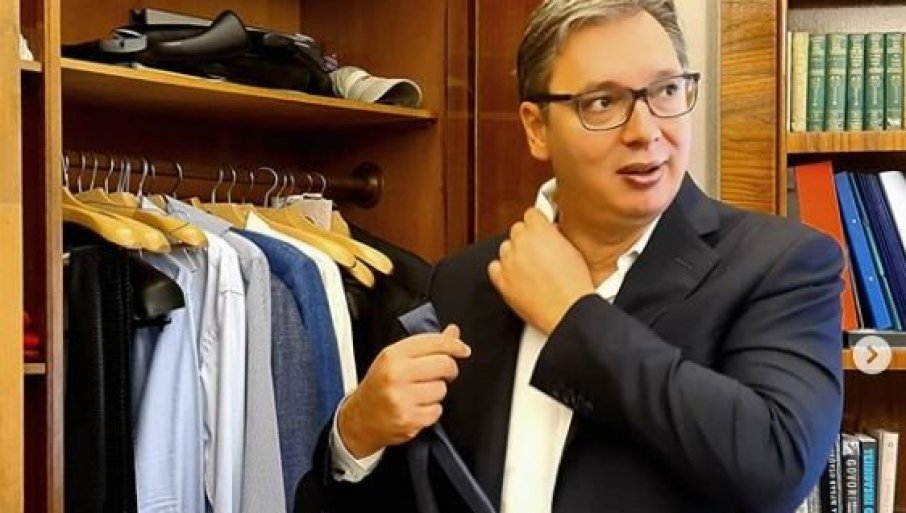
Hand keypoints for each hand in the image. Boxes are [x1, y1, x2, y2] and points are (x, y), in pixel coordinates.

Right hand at [338, 325, 470, 457]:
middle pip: (444, 364)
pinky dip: (432, 410)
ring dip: (437, 392)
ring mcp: (402, 398)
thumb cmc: (379, 385)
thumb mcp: (396, 359)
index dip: (454, 345)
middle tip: (441, 374)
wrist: (359, 419)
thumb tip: (453, 332)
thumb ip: (425, 346)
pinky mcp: (409, 420)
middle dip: (449, 369)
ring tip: (420, 393)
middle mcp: (396, 375)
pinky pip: (437, 410)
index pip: (434, 342)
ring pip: (442, 389)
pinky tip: (417, 407)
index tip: (463, 349)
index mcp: (392, 355)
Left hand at [488, 208, 594, 334]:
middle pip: (517, 230)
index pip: (531, 214)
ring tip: (530, 269)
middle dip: (526, 239)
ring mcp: (509, 261)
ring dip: (515, 254)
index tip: (539, 229)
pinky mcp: (501, 280)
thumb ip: (556, 236)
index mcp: (540, 231)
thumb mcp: (573, 250)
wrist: (567, 311)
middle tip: (538, 252)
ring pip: (505, 248)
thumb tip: (550, 233)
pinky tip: (516, 277)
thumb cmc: (574, 286)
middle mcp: (521, 243)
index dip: (537, 223)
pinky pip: (494, 268)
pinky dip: (502, 271)